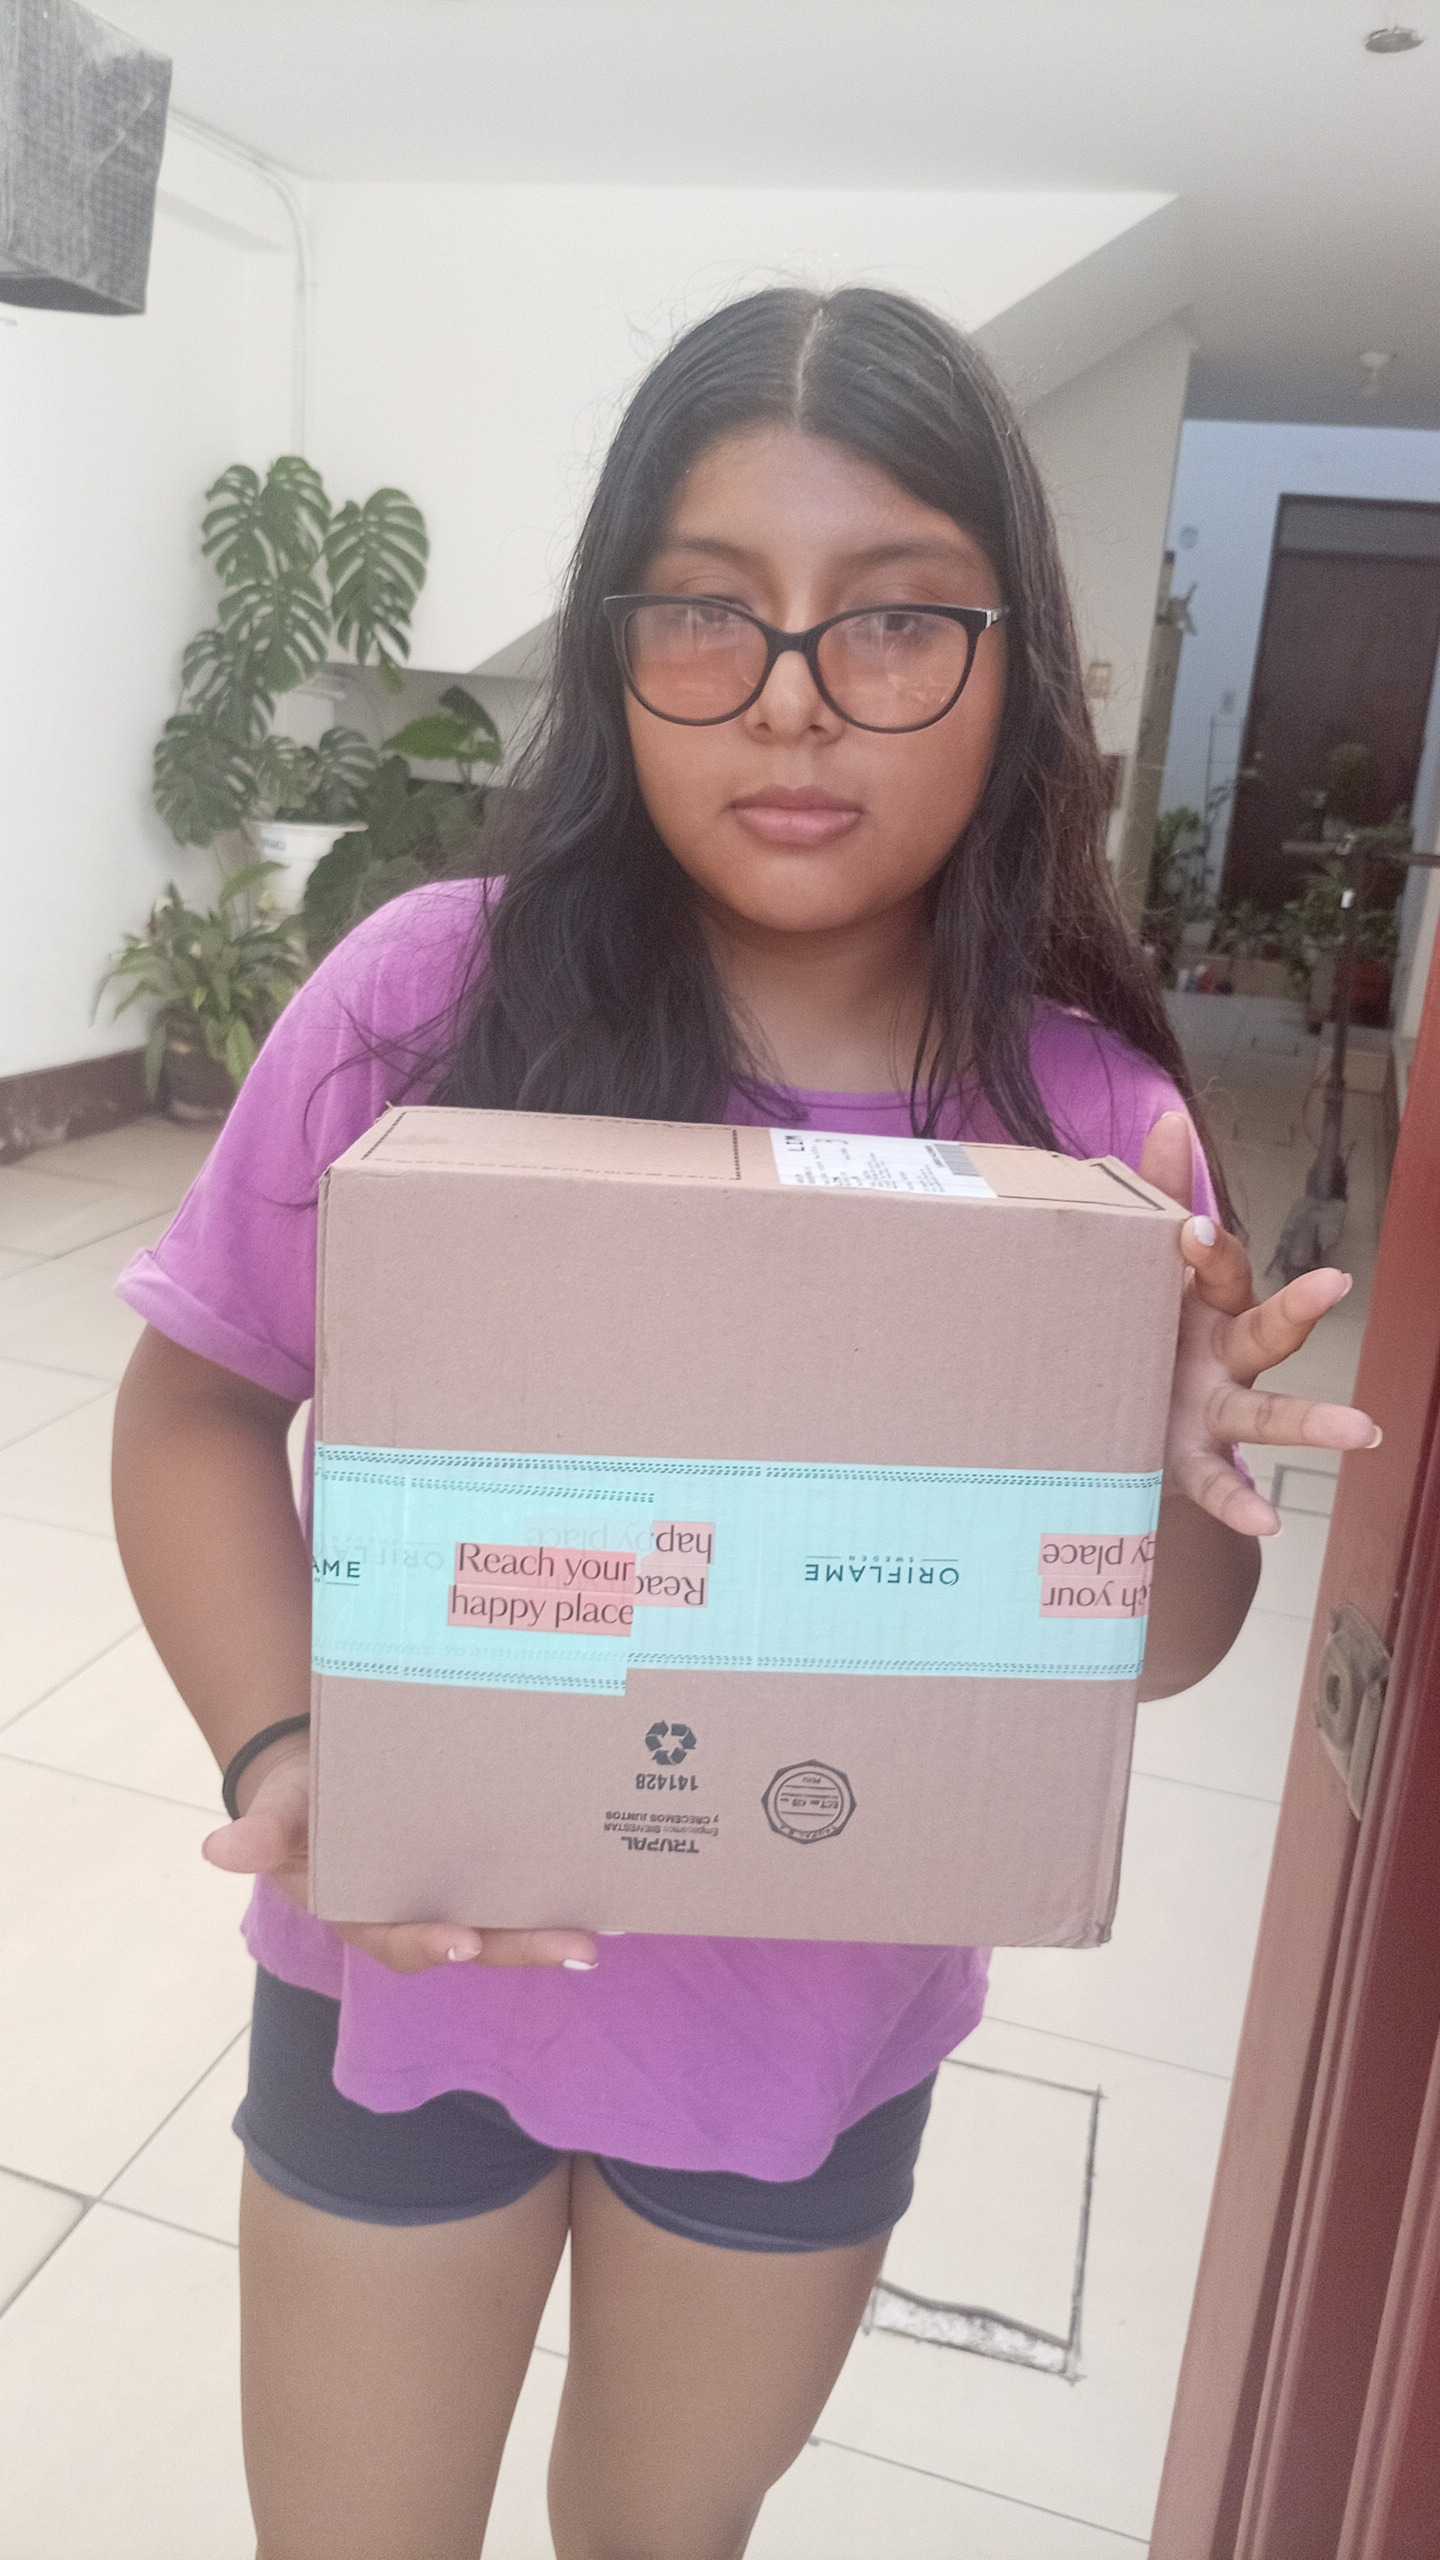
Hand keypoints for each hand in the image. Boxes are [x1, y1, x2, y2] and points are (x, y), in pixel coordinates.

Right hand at [200, 1734, 599, 1973]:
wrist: (324, 1773)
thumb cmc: (297, 1802)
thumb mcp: (278, 1812)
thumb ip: (261, 1831)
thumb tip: (220, 1848)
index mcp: (366, 1913)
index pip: (401, 1940)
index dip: (430, 1944)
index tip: (463, 1941)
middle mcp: (417, 1913)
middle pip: (475, 1940)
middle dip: (524, 1947)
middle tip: (579, 1948)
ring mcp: (454, 1893)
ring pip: (506, 1918)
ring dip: (552, 1926)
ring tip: (602, 1927)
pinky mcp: (482, 1866)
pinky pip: (520, 1880)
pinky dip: (556, 1883)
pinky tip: (601, 1875)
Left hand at [1139, 1112, 1382, 1539]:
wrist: (1108, 1417)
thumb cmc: (1133, 1324)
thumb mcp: (1134, 1268)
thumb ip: (1148, 1195)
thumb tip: (1168, 1116)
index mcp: (1204, 1302)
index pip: (1217, 1264)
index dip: (1205, 1246)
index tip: (1185, 1231)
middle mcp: (1223, 1356)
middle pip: (1270, 1330)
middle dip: (1302, 1308)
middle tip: (1337, 1283)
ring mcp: (1215, 1412)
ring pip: (1270, 1415)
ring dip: (1316, 1422)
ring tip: (1363, 1430)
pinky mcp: (1190, 1461)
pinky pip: (1223, 1484)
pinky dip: (1243, 1502)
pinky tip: (1265, 1524)